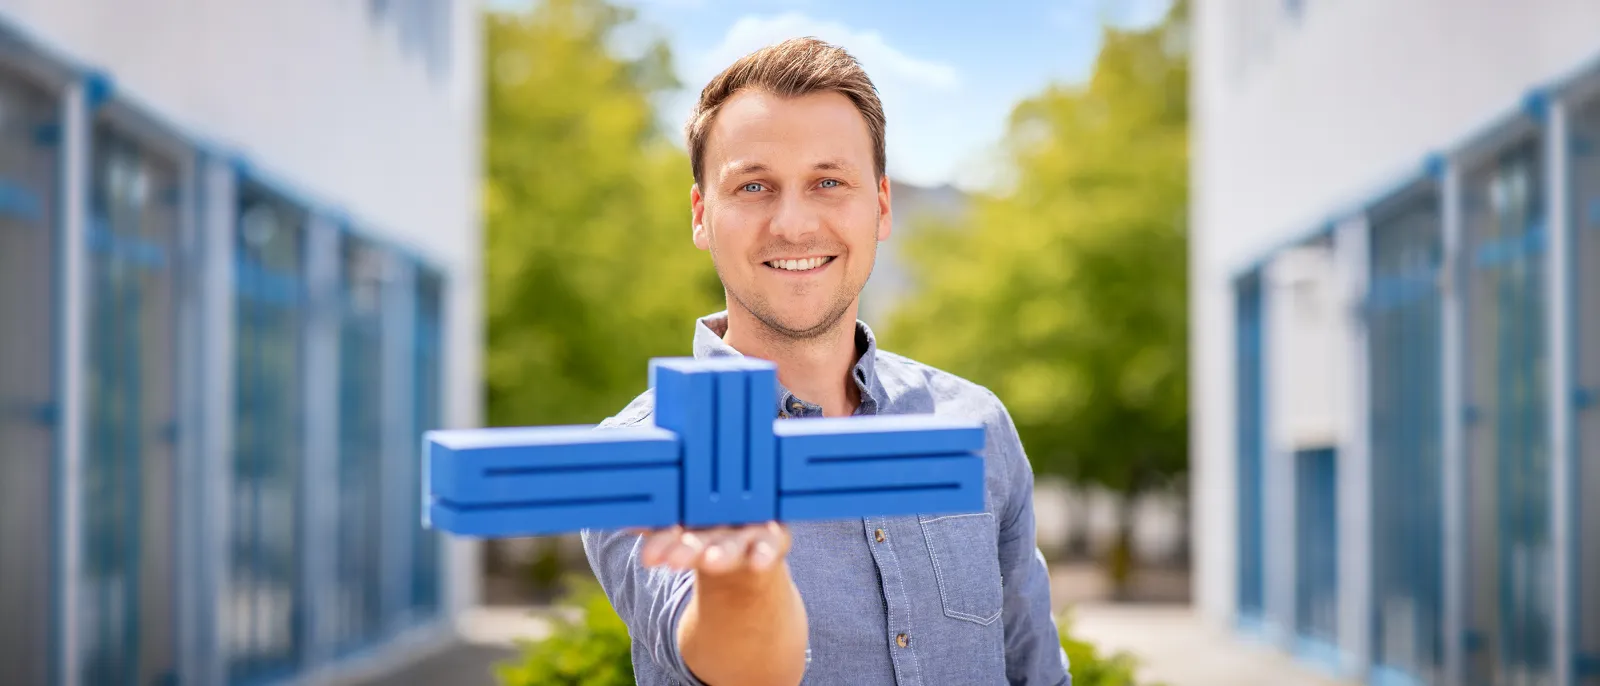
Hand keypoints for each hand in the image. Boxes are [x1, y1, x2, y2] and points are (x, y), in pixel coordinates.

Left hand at [636, 522, 791, 574]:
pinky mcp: (775, 535)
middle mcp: (719, 512)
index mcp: (693, 506)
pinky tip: (760, 563)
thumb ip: (655, 530)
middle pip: (702, 532)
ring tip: (710, 563)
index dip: (661, 539)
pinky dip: (765, 553)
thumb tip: (622, 520)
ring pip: (733, 541)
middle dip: (689, 548)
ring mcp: (748, 524)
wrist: (741, 552)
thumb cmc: (701, 532)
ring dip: (722, 552)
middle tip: (675, 561)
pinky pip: (770, 544)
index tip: (648, 558)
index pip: (675, 520)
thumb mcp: (678, 534)